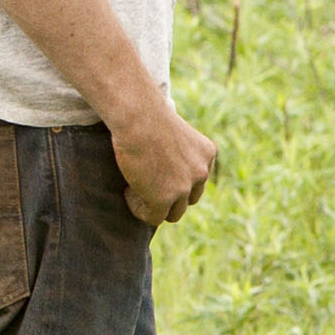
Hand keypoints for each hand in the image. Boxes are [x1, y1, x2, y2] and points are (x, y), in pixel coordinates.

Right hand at [111, 102, 217, 224]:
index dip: (176, 182)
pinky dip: (139, 209)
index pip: (197, 180)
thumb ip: (176, 152)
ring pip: (173, 213)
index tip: (156, 172)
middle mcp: (201, 172)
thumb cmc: (146, 116)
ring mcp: (185, 187)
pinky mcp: (164, 198)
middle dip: (169, 197)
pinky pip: (153, 217)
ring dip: (154, 205)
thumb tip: (163, 171)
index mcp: (207, 154)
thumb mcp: (172, 133)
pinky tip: (127, 191)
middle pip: (188, 199)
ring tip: (134, 189)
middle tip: (145, 183)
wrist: (138, 116)